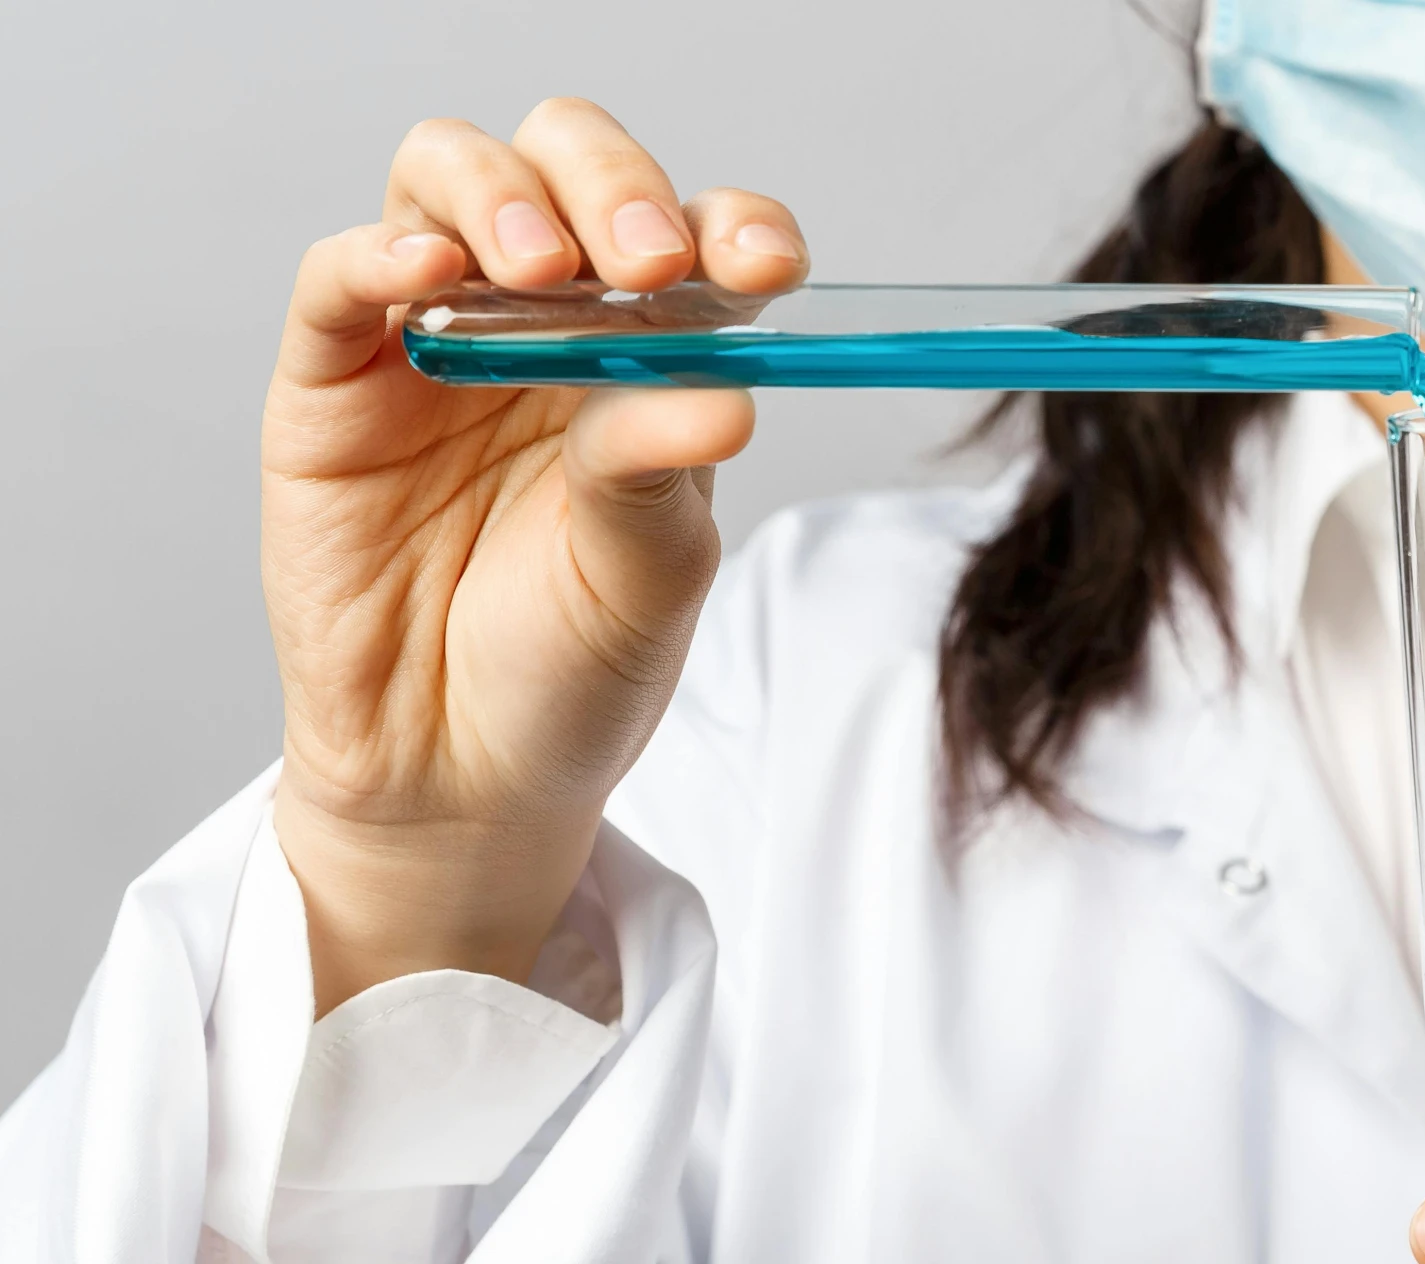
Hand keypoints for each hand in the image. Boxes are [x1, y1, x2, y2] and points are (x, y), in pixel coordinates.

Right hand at [263, 97, 808, 1012]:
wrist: (465, 776)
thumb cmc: (573, 665)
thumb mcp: (648, 571)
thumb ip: (662, 471)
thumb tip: (725, 396)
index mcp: (651, 349)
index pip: (695, 234)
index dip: (733, 226)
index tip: (767, 269)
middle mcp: (545, 321)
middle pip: (567, 168)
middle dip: (612, 186)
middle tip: (648, 258)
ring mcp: (434, 341)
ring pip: (449, 184)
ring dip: (503, 197)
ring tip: (544, 269)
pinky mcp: (333, 385)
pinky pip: (339, 279)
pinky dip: (380, 252)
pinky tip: (429, 271)